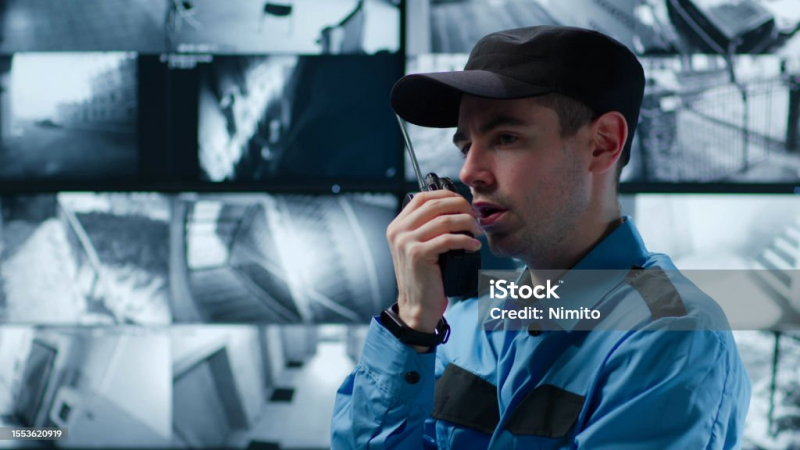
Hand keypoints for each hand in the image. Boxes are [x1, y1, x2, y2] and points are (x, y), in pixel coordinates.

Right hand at [386, 189, 482, 335]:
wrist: (417, 305)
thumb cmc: (424, 277)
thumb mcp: (419, 246)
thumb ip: (427, 227)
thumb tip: (456, 207)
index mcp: (398, 225)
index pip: (423, 197)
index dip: (447, 195)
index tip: (464, 204)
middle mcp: (398, 231)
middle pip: (435, 205)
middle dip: (461, 207)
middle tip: (475, 217)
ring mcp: (406, 242)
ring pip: (444, 220)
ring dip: (467, 223)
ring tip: (477, 232)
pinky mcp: (418, 254)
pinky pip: (448, 239)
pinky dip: (466, 240)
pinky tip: (474, 246)